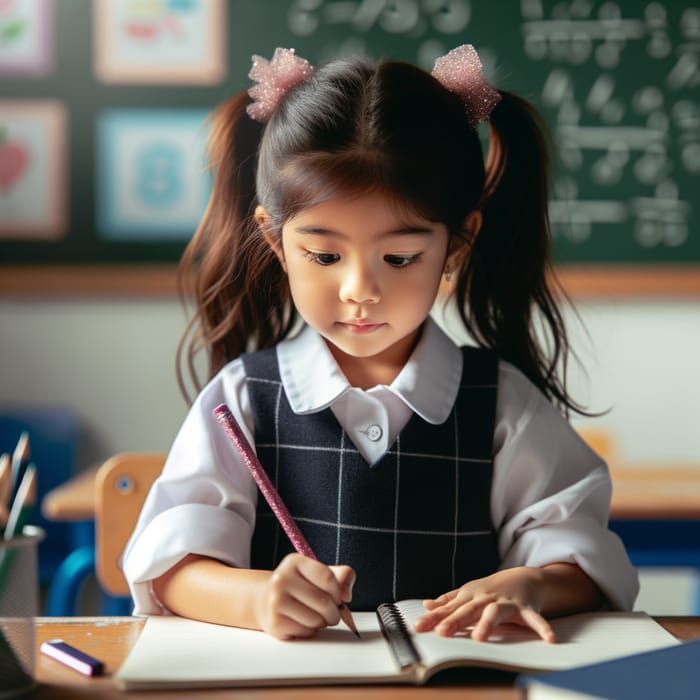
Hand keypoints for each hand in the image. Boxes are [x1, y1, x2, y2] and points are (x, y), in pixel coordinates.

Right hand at [255, 553, 354, 639]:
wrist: (265, 600)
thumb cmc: (298, 586)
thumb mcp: (318, 573)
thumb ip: (342, 575)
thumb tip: (346, 594)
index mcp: (295, 562)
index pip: (328, 577)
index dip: (338, 591)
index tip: (337, 596)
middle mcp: (282, 579)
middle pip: (324, 601)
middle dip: (334, 612)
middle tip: (332, 612)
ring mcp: (276, 601)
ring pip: (316, 620)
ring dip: (322, 623)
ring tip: (315, 616)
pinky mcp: (275, 623)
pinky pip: (306, 632)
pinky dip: (310, 631)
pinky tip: (302, 622)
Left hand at [414, 567, 555, 642]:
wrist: (523, 576)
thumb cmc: (492, 589)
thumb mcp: (468, 593)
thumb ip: (448, 601)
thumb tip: (426, 605)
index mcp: (470, 597)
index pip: (449, 609)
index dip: (434, 618)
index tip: (419, 626)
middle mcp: (485, 598)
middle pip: (467, 611)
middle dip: (454, 621)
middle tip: (441, 631)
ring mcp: (505, 602)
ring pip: (495, 613)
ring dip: (487, 624)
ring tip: (479, 637)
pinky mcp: (525, 607)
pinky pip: (533, 619)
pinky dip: (541, 627)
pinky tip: (548, 638)